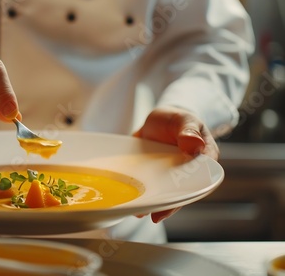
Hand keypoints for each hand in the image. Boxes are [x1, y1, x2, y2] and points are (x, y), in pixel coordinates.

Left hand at [133, 106, 218, 222]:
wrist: (158, 120)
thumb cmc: (177, 120)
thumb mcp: (185, 120)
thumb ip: (189, 131)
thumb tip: (195, 144)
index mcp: (204, 160)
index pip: (201, 180)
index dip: (190, 192)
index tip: (178, 200)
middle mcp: (187, 173)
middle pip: (181, 192)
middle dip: (169, 205)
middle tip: (156, 215)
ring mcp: (169, 177)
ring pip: (163, 193)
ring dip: (153, 203)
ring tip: (141, 212)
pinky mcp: (153, 176)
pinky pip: (149, 187)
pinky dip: (142, 194)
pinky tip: (132, 202)